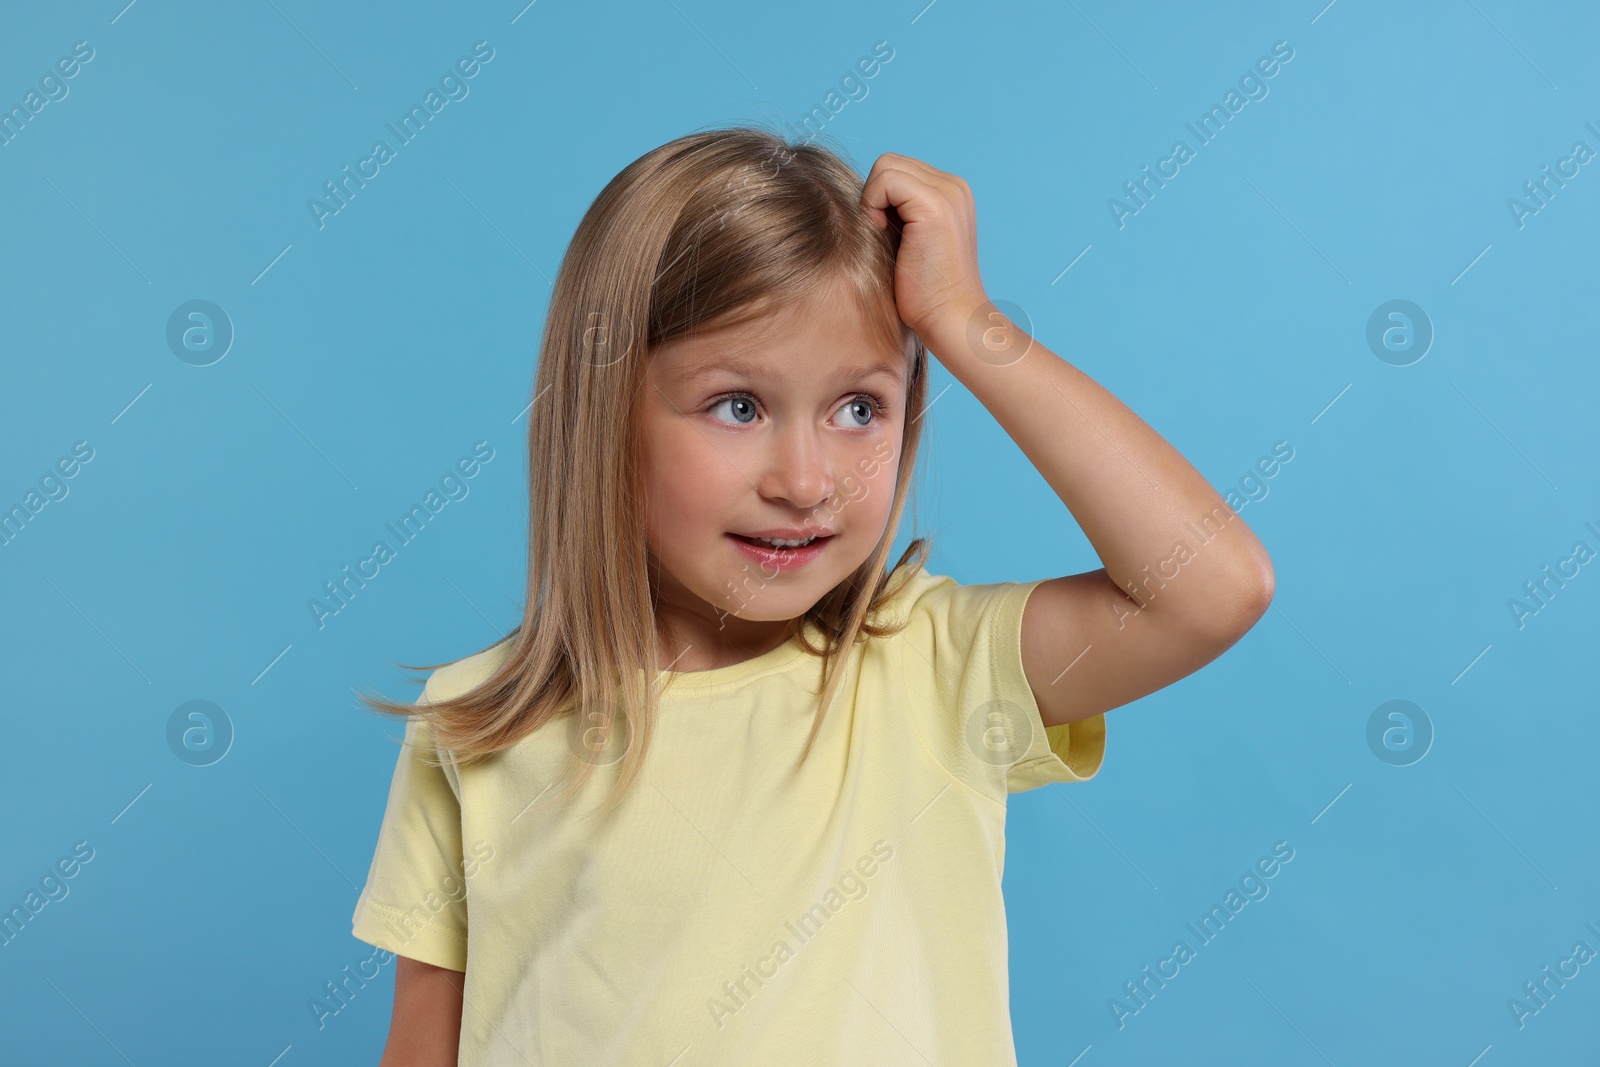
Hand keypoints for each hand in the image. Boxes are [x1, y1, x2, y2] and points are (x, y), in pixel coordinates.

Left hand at [860, 153, 988, 343]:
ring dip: (872, 200)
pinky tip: (882, 233)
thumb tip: (859, 199)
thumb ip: (896, 213)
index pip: (898, 170)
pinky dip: (873, 203)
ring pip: (885, 166)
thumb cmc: (925, 294)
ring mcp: (947, 192)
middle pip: (890, 163)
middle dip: (874, 197)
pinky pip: (885, 178)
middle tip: (880, 234)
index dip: (880, 199)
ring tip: (882, 234)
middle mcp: (954, 186)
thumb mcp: (909, 242)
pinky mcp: (934, 204)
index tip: (884, 233)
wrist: (950, 319)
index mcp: (951, 194)